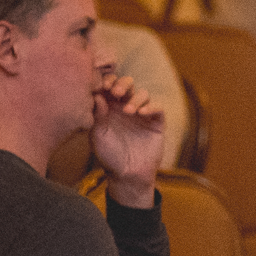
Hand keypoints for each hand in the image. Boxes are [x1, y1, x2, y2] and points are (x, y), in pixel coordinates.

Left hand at [91, 74, 166, 202]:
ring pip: (143, 94)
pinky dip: (151, 107)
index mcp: (109, 107)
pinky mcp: (156, 123)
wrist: (127, 174)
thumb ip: (97, 115)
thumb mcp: (98, 135)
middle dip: (122, 84)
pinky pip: (158, 108)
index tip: (103, 86)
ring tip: (128, 111)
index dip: (107, 81)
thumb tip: (97, 95)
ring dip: (135, 98)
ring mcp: (142, 114)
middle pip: (128, 84)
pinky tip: (141, 113)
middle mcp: (125, 107)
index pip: (109, 86)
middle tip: (116, 92)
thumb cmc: (109, 155)